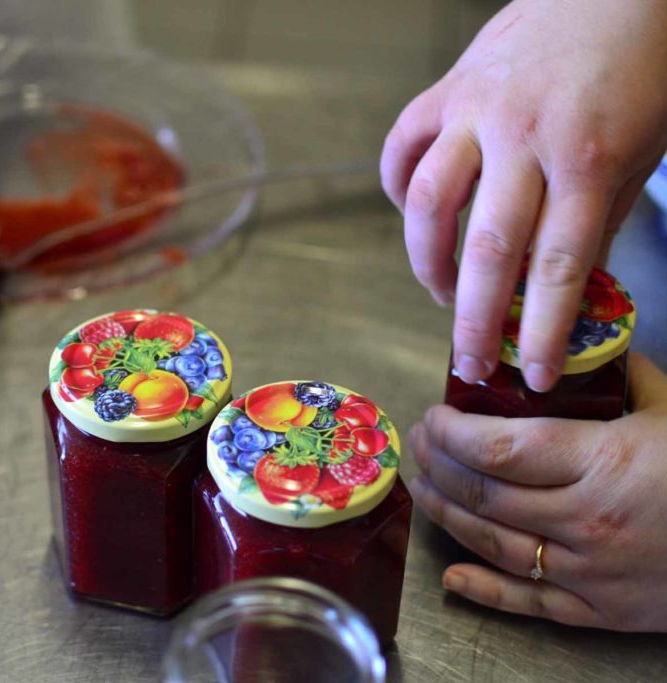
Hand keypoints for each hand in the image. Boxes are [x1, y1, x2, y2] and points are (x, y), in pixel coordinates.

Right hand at [381, 0, 666, 391]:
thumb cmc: (644, 63)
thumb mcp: (646, 146)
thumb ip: (599, 214)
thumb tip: (567, 282)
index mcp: (589, 153)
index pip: (559, 263)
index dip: (543, 329)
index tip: (534, 374)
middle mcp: (524, 135)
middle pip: (490, 246)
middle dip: (476, 316)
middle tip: (469, 360)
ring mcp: (476, 109)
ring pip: (429, 201)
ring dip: (427, 261)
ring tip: (440, 292)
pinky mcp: (445, 90)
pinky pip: (403, 147)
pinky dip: (397, 188)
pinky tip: (411, 215)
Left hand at [408, 353, 666, 630]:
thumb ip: (618, 377)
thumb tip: (569, 352)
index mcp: (601, 463)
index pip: (494, 449)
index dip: (449, 432)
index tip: (433, 415)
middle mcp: (585, 521)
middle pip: (482, 493)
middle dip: (437, 465)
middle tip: (420, 443)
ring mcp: (589, 572)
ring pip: (491, 542)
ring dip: (446, 513)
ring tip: (424, 487)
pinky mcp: (598, 612)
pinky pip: (526, 603)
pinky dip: (481, 589)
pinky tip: (451, 575)